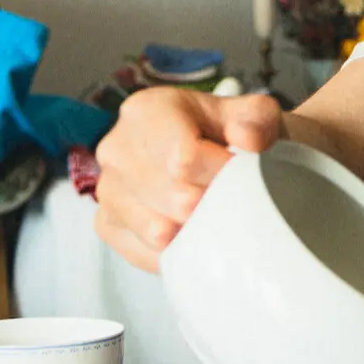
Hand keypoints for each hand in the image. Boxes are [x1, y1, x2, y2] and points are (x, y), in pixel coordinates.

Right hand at [93, 89, 282, 272]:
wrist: (210, 153)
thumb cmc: (229, 133)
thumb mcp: (252, 114)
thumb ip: (256, 119)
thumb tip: (246, 139)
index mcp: (147, 111)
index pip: (187, 158)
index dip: (223, 175)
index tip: (243, 176)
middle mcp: (117, 148)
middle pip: (176, 198)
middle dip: (214, 204)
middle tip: (231, 198)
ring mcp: (108, 189)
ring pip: (159, 230)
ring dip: (197, 230)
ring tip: (212, 213)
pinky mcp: (108, 224)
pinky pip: (146, 253)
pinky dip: (177, 251)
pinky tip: (193, 233)